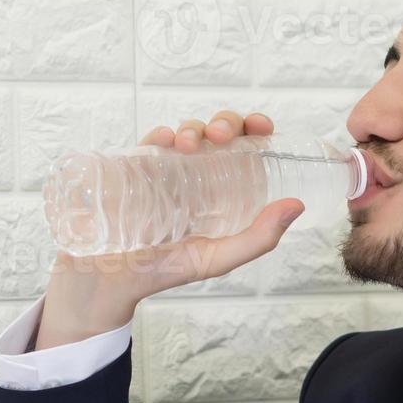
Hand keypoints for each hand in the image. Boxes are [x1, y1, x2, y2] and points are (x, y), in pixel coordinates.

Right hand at [35, 111, 304, 349]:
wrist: (106, 280)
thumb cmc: (162, 271)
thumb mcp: (216, 259)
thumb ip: (258, 239)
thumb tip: (296, 206)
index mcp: (220, 192)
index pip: (244, 151)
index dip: (254, 131)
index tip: (261, 126)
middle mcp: (194, 175)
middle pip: (217, 133)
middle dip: (225, 122)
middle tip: (223, 134)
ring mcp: (163, 169)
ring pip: (186, 131)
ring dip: (194, 127)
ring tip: (190, 144)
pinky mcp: (132, 168)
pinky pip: (149, 140)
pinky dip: (161, 133)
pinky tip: (167, 141)